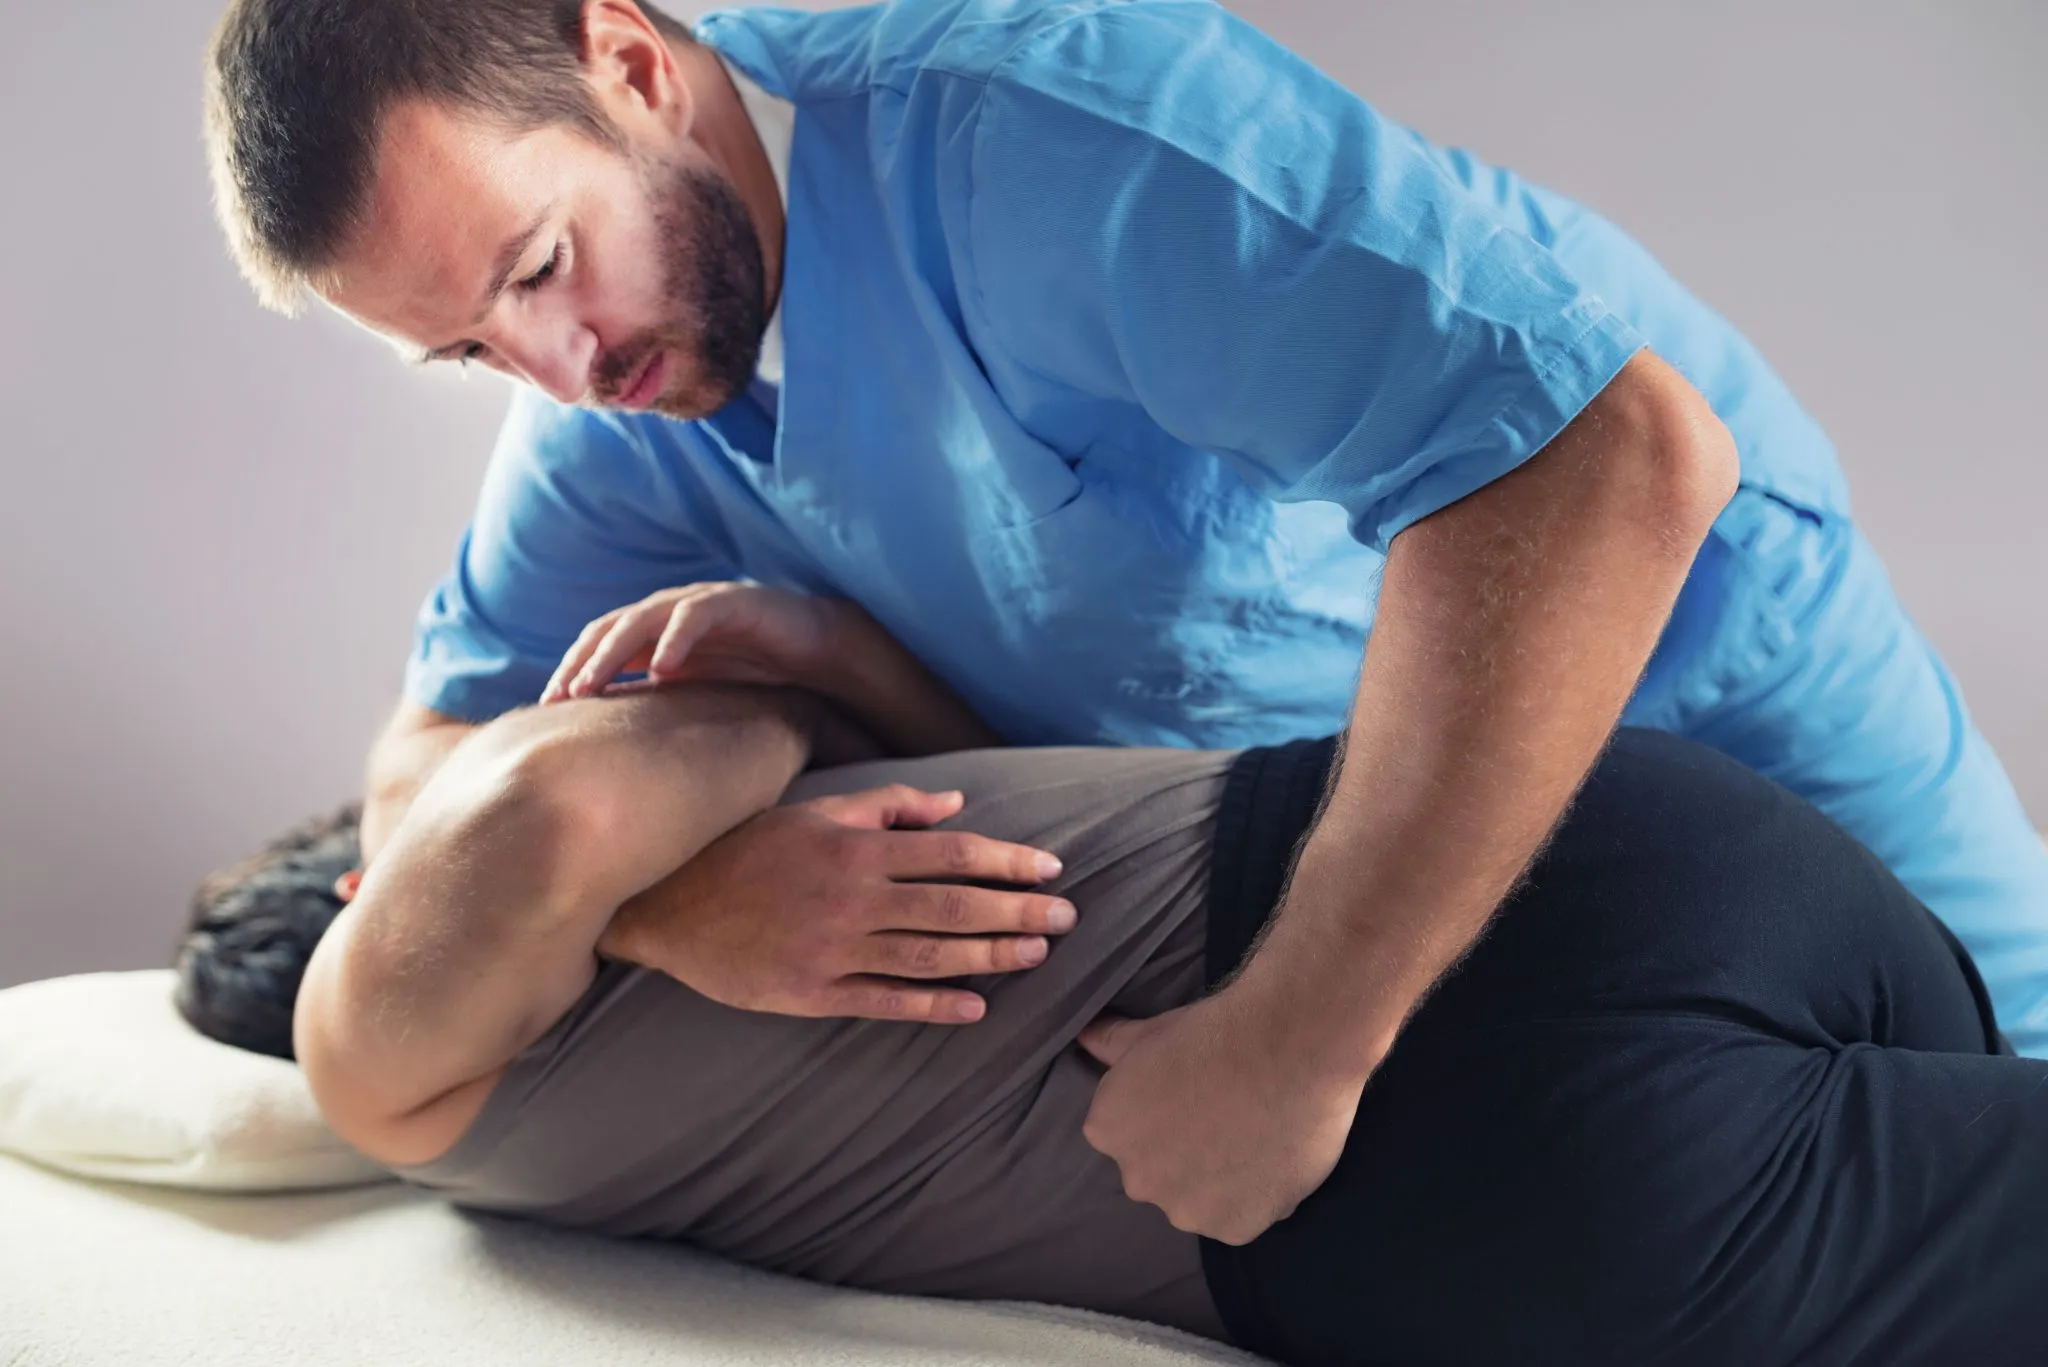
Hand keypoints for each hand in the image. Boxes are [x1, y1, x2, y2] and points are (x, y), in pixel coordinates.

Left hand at [542, 582, 846, 703]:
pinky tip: (662, 668)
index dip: (571, 671)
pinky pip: (695, 616)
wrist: (818, 654)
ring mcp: (698, 604)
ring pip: (641, 619)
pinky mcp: (733, 602)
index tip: (548, 707)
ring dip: (613, 651)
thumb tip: (609, 741)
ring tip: (593, 682)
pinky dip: (675, 639)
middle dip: (581, 661)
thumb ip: (656, 704)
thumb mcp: (696, 695)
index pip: (598, 646)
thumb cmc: (756, 676)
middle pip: (608, 629)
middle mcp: (668, 614)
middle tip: (560, 696)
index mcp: (654, 634)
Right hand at [595, 784, 1076, 1022]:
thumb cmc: (746, 848)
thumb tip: (956, 805)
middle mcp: (852, 898)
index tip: (1051, 868)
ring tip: (1035, 953)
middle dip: (1017, 911)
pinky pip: (883, 1001)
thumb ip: (887, 807)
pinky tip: (974, 1007)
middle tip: (1068, 916)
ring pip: (928, 956)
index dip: (1007, 860)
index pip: (952, 854)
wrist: (666, 903)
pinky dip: (932, 1006)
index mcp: (856, 849)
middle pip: (954, 907)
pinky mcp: (812, 993)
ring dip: (989, 956)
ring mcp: (833, 950)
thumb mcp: (815, 812)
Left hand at [1075, 984, 1369, 1244]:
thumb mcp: (1150, 1031)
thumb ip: (1111, 1043)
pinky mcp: (1235, 1228)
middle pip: (1161, 1172)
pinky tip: (1274, 1157)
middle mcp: (1137, 1180)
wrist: (1284, 1051)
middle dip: (1187, 1152)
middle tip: (1226, 1114)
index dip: (1164, 1114)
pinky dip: (1257, 1195)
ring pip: (1201, 1200)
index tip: (1193, 1093)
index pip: (1129, 1133)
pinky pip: (1242, 1216)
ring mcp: (1185, 1210)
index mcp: (1107, 1131)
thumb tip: (1084, 1037)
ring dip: (1221, 1179)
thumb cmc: (1212, 1034)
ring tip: (1255, 1135)